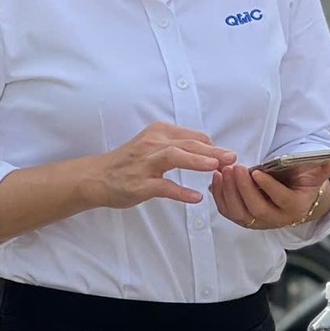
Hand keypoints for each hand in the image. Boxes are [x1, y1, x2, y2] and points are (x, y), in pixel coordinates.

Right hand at [96, 124, 235, 209]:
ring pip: (173, 157)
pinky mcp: (139, 185)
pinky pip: (162, 187)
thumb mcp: (152, 145)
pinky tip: (195, 198)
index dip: (212, 145)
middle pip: (187, 143)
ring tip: (215, 166)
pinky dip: (180, 192)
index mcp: (158, 133)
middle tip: (232, 157)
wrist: (97, 177)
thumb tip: (207, 149)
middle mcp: (152, 144)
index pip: (192, 136)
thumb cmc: (128, 162)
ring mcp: (145, 165)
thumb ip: (176, 145)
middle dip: (212, 150)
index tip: (227, 155)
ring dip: (196, 160)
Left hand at [212, 158, 329, 232]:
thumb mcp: (314, 175)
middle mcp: (275, 219)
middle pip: (257, 209)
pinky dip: (220, 196)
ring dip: (229, 192)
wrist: (293, 198)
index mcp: (294, 207)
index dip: (268, 187)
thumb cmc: (302, 183)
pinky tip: (216, 178)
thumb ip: (322, 168)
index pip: (281, 199)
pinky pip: (228, 212)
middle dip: (244, 189)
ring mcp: (257, 222)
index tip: (256, 171)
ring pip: (240, 212)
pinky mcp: (243, 219)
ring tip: (224, 171)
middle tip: (236, 168)